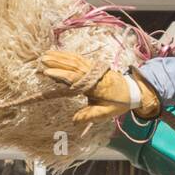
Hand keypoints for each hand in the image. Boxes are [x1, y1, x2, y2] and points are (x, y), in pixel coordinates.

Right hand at [39, 50, 160, 122]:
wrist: (132, 90)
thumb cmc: (118, 103)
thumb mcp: (105, 113)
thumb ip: (89, 116)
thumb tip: (74, 121)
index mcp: (95, 86)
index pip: (75, 78)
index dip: (61, 75)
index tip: (48, 73)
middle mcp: (93, 74)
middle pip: (73, 66)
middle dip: (57, 62)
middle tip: (42, 60)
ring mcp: (94, 68)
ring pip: (75, 60)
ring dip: (60, 56)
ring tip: (46, 54)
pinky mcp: (94, 65)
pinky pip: (79, 58)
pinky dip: (68, 55)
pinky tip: (59, 53)